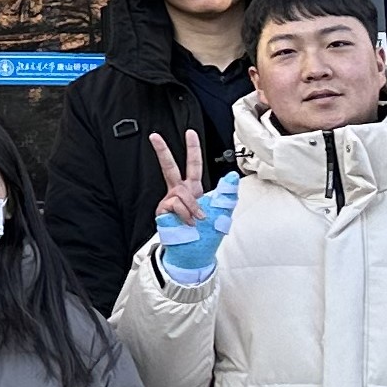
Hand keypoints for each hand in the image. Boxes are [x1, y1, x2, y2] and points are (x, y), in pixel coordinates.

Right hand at [150, 137, 241, 285]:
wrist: (194, 254)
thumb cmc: (206, 235)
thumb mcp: (223, 212)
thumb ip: (227, 193)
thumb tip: (231, 175)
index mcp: (195, 190)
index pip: (193, 165)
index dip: (193, 148)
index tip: (190, 132)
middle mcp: (180, 192)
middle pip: (170, 167)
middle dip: (162, 151)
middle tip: (154, 136)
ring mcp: (170, 202)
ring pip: (181, 192)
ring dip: (193, 207)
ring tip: (196, 221)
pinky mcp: (163, 212)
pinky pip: (176, 204)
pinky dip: (185, 214)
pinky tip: (187, 223)